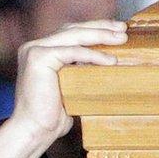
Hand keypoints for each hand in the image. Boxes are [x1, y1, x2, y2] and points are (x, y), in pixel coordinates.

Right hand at [11, 20, 125, 140]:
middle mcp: (35, 46)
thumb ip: (83, 70)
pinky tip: (111, 60)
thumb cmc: (55, 115)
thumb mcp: (74, 85)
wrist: (36, 130)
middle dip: (100, 27)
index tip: (118, 30)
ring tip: (122, 38)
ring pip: (73, 36)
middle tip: (124, 28)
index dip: (95, 29)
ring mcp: (34, 50)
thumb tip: (111, 62)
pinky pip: (71, 52)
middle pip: (72, 29)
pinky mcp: (37, 58)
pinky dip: (93, 55)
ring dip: (100, 35)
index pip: (71, 33)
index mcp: (43, 51)